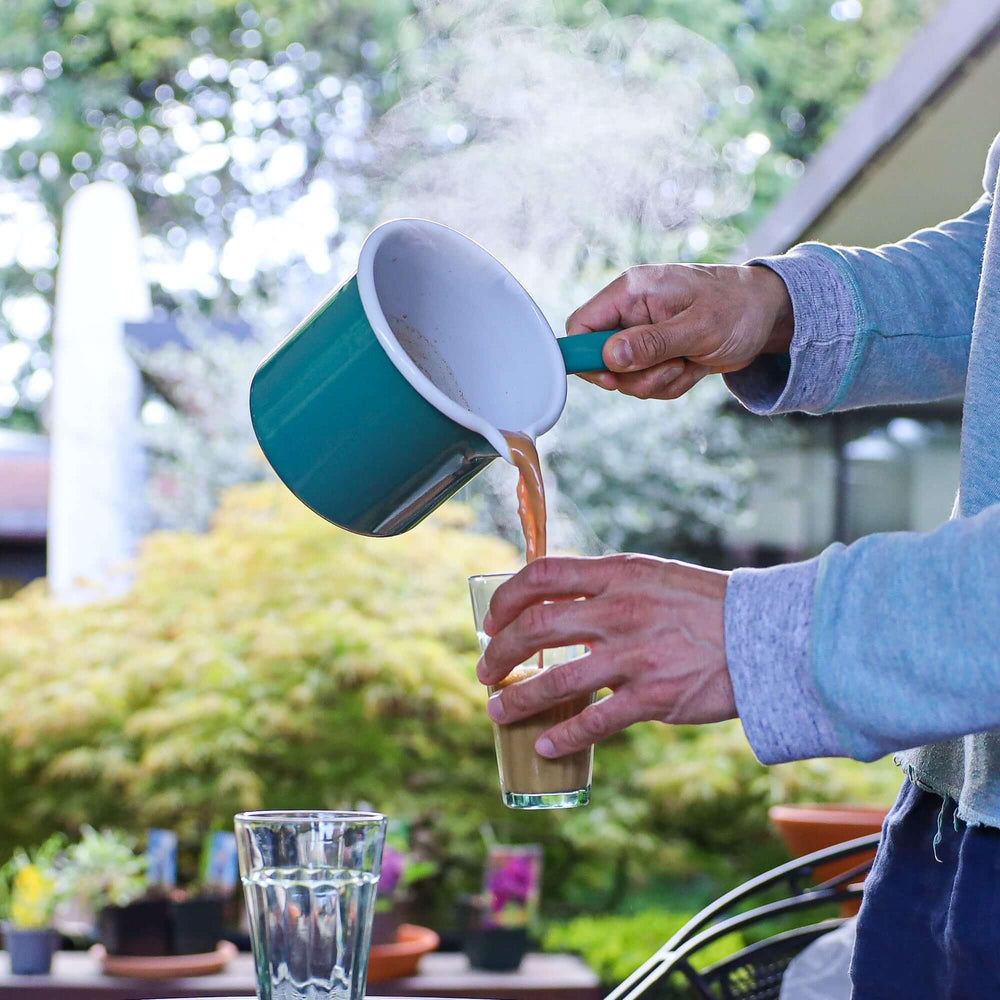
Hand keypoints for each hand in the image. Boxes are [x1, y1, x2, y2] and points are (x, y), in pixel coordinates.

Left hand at [476, 554, 734, 757]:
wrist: (765, 635)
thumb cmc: (707, 606)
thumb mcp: (655, 577)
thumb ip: (609, 587)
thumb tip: (558, 604)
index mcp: (619, 575)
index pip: (543, 574)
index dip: (507, 597)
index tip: (492, 618)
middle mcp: (621, 611)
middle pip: (536, 627)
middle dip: (500, 650)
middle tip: (485, 669)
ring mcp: (636, 656)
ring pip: (555, 679)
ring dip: (517, 698)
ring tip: (497, 711)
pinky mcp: (654, 698)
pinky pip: (594, 721)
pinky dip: (563, 736)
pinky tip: (545, 746)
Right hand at [566, 262, 792, 398]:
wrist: (767, 314)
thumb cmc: (738, 308)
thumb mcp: (698, 327)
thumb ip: (652, 343)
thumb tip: (610, 356)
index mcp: (631, 291)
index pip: (581, 325)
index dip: (585, 357)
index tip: (611, 379)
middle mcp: (631, 312)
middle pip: (601, 361)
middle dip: (637, 375)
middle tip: (672, 366)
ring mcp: (642, 334)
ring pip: (626, 378)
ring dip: (658, 381)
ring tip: (690, 362)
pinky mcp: (655, 354)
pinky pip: (647, 383)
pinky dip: (671, 383)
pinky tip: (694, 366)